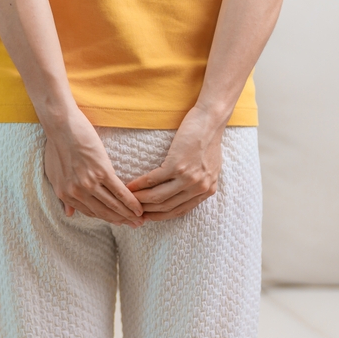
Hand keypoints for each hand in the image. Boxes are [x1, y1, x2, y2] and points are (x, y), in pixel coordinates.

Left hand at [43, 108, 144, 227]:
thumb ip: (62, 196)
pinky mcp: (101, 171)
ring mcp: (89, 183)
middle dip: (120, 221)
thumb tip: (69, 213)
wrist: (60, 125)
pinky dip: (130, 202)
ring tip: (139, 219)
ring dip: (128, 214)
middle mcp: (76, 192)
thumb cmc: (56, 145)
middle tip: (133, 226)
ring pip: (113, 205)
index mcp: (65, 194)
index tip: (117, 221)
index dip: (105, 218)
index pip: (89, 212)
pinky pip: (119, 191)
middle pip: (103, 212)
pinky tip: (138, 207)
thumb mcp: (53, 174)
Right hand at [126, 105, 225, 220]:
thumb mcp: (210, 167)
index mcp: (207, 190)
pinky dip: (139, 185)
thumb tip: (183, 191)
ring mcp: (188, 178)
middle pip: (167, 207)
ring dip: (140, 200)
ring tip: (128, 198)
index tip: (146, 216)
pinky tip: (130, 185)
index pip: (180, 211)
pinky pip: (152, 180)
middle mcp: (199, 188)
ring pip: (158, 197)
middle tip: (133, 210)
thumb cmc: (209, 139)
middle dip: (147, 211)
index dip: (160, 216)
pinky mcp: (177, 166)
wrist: (210, 120)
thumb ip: (199, 182)